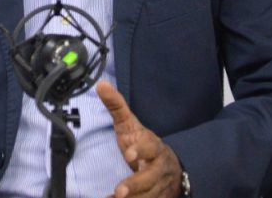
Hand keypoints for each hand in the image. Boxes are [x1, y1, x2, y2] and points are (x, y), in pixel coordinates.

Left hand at [97, 80, 183, 197]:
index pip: (150, 147)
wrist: (170, 169)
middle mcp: (158, 168)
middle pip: (150, 177)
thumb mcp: (131, 126)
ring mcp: (158, 186)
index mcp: (153, 147)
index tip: (128, 154)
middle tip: (119, 191)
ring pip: (149, 196)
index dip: (141, 150)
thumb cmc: (144, 145)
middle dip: (135, 184)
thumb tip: (101, 85)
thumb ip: (117, 107)